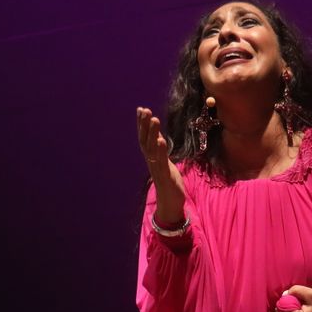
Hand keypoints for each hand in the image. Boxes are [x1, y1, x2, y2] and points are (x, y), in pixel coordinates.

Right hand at [137, 104, 187, 226]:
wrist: (170, 202)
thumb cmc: (168, 180)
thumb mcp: (164, 160)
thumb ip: (159, 147)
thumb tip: (156, 132)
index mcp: (151, 157)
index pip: (144, 137)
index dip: (141, 124)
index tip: (141, 109)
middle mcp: (151, 161)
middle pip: (145, 140)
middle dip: (144, 125)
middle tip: (145, 110)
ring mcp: (156, 168)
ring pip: (152, 149)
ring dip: (152, 134)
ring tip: (154, 119)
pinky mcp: (164, 176)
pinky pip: (161, 162)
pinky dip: (160, 151)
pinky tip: (161, 140)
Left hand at [269, 284, 311, 311]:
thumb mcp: (311, 294)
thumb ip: (297, 290)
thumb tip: (284, 293)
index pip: (281, 305)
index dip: (287, 299)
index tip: (297, 299)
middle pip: (277, 311)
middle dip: (283, 304)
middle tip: (295, 303)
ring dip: (281, 310)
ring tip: (293, 309)